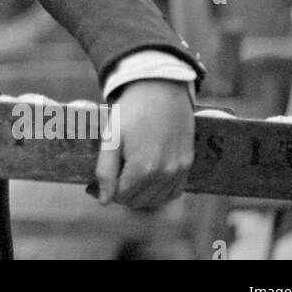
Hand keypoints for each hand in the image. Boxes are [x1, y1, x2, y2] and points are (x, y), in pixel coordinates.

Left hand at [93, 79, 193, 208]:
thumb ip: (106, 171)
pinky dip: (160, 191)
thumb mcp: (111, 137)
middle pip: (138, 201)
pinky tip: (150, 176)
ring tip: (133, 169)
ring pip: (156, 200)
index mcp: (142, 168)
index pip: (121, 197)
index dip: (109, 188)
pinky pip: (174, 192)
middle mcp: (164, 173)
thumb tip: (104, 201)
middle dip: (124, 190)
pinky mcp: (187, 164)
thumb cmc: (131, 111)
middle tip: (119, 168)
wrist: (161, 89)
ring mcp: (178, 170)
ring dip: (142, 192)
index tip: (107, 171)